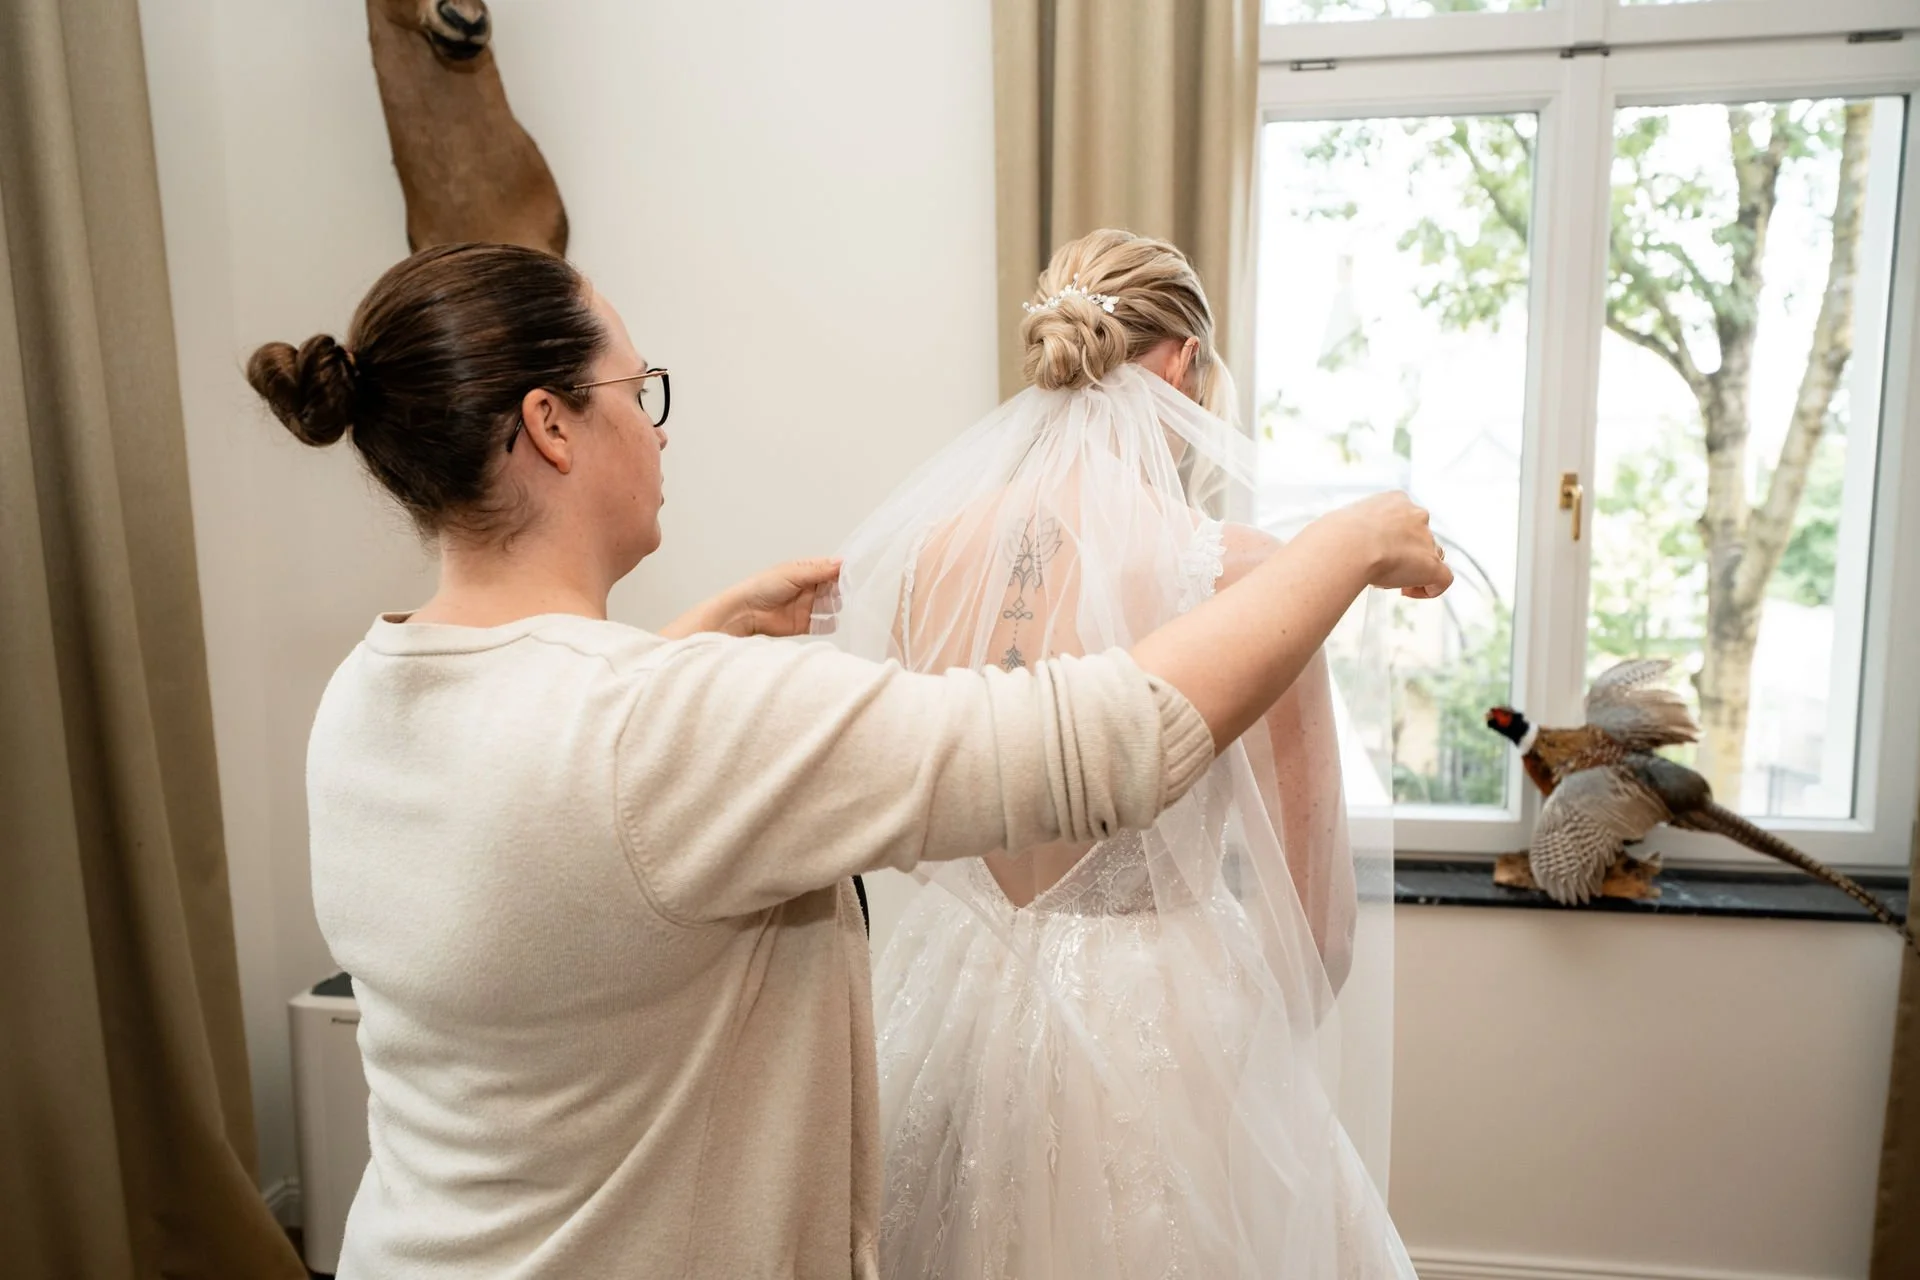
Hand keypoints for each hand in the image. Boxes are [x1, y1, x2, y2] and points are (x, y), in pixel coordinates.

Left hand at [713, 558, 843, 638]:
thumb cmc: (764, 586)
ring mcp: (807, 606)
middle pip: (833, 588)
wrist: (746, 611)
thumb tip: (842, 562)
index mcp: (806, 571)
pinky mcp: (804, 624)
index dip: (840, 572)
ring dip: (835, 606)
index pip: (830, 569)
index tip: (848, 576)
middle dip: (838, 590)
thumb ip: (819, 570)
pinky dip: (829, 624)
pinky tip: (829, 621)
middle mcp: (809, 588)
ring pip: (831, 606)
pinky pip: (823, 625)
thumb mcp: (793, 574)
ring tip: (829, 605)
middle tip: (836, 592)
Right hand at [1333, 491, 1451, 598]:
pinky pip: (1443, 580)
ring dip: (1415, 571)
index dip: (1395, 538)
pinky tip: (1407, 593)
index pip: (1405, 519)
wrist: (1347, 544)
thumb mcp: (1346, 523)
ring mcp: (1426, 540)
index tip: (1377, 550)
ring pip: (1432, 557)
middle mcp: (1416, 516)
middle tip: (1383, 568)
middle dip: (1406, 555)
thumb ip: (1357, 530)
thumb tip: (1346, 546)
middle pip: (1422, 538)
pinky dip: (1430, 589)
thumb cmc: (1336, 535)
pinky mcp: (1432, 565)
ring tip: (1390, 582)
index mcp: (1396, 500)